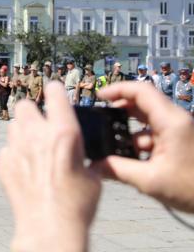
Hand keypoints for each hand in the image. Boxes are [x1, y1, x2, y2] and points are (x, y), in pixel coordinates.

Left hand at [0, 82, 100, 250]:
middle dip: (32, 110)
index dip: (54, 90)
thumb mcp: (93, 176)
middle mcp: (37, 134)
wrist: (49, 227)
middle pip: (25, 104)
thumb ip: (84, 157)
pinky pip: (6, 148)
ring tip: (32, 146)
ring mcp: (16, 148)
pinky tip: (24, 167)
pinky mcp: (3, 163)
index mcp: (64, 132)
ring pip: (13, 124)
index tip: (54, 91)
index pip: (54, 93)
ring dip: (22, 131)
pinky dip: (13, 153)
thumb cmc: (76, 205)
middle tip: (40, 123)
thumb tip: (85, 157)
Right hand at [95, 82, 193, 212]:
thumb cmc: (193, 189)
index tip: (99, 96)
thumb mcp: (150, 180)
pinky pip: (156, 134)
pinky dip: (141, 143)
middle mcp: (176, 120)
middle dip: (120, 111)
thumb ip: (118, 169)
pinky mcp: (181, 141)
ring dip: (130, 132)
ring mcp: (180, 130)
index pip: (141, 91)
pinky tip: (132, 160)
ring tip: (115, 149)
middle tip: (102, 121)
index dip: (118, 89)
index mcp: (171, 121)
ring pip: (148, 120)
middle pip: (143, 103)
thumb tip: (94, 165)